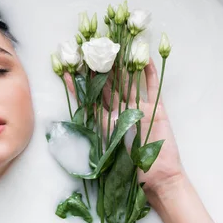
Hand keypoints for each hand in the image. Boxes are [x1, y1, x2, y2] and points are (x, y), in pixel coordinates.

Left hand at [64, 58, 183, 193]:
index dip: (77, 85)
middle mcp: (120, 111)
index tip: (66, 70)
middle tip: (90, 48)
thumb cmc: (130, 168)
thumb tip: (69, 124)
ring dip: (122, 65)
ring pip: (128, 82)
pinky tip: (144, 57)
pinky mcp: (156, 109)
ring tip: (114, 46)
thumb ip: (93, 134)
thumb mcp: (105, 149)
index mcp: (105, 120)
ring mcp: (138, 108)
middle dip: (99, 68)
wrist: (156, 176)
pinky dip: (149, 73)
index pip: (88, 98)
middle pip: (108, 85)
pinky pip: (152, 87)